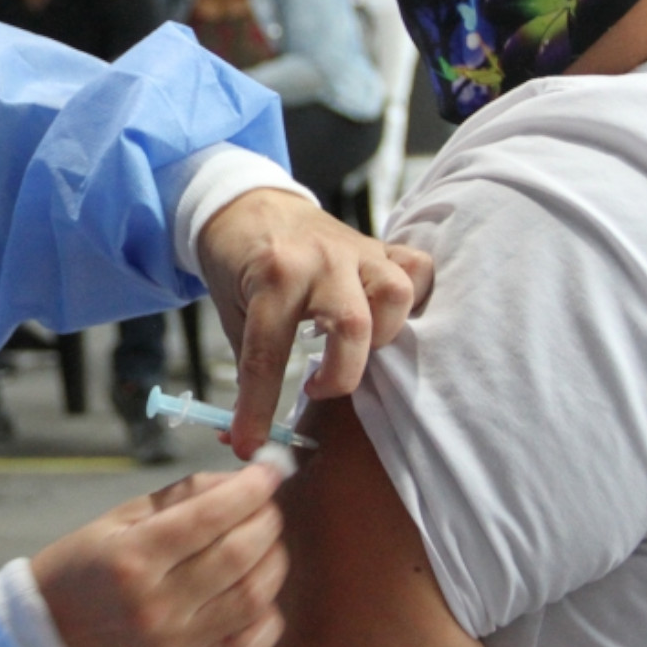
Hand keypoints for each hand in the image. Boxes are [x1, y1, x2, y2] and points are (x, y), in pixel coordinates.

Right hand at [33, 465, 289, 646]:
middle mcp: (155, 604)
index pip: (208, 517)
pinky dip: (267, 613)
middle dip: (266, 519)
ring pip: (254, 598)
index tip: (270, 469)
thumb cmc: (87, 565)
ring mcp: (174, 643)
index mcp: (132, 557)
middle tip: (265, 504)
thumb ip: (184, 496)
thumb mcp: (122, 517)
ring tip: (264, 543)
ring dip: (273, 561)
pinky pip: (251, 646)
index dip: (251, 488)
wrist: (54, 632)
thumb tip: (243, 480)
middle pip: (239, 555)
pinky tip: (257, 591)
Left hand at [196, 189, 432, 457]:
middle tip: (316, 389)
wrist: (247, 203)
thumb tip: (246, 438)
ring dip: (382, 335)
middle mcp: (320, 260)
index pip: (267, 354)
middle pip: (351, 325)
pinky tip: (389, 317)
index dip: (258, 408)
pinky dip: (414, 295)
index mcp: (272, 276)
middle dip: (340, 375)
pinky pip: (416, 265)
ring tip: (357, 350)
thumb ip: (247, 372)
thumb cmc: (237, 263)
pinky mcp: (378, 246)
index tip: (250, 443)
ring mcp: (355, 249)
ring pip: (395, 293)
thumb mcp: (230, 314)